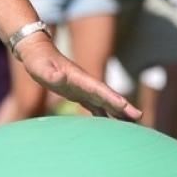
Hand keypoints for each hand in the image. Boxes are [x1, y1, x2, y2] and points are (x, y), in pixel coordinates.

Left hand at [15, 34, 141, 120]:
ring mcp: (83, 88)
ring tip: (132, 122)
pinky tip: (109, 123)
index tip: (125, 106)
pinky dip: (103, 113)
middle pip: (107, 97)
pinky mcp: (77, 93)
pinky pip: (94, 105)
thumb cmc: (38, 61)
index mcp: (79, 78)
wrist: (37, 53)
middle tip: (139, 117)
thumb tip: (58, 77)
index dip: (112, 98)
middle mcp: (85, 84)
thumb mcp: (41, 68)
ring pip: (104, 102)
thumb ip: (50, 74)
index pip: (99, 89)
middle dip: (123, 106)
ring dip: (117, 111)